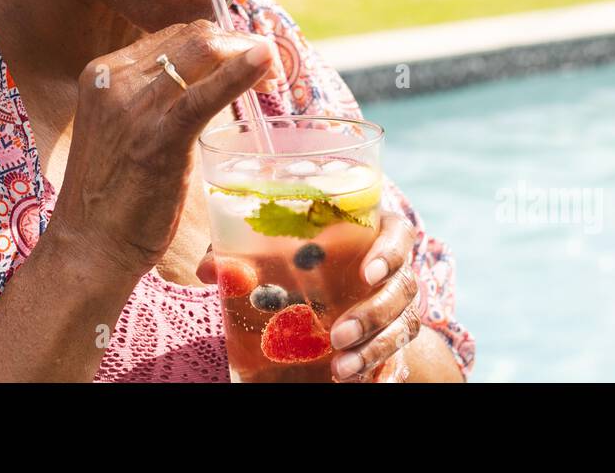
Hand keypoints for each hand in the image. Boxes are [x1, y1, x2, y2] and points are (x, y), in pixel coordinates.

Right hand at [47, 20, 279, 280]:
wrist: (88, 247)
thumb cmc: (112, 197)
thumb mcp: (123, 130)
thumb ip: (152, 100)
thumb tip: (202, 82)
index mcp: (103, 73)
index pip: (172, 37)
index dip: (216, 43)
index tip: (244, 59)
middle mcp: (115, 79)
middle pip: (191, 37)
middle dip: (236, 44)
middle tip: (266, 69)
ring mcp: (133, 106)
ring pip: (202, 53)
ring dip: (245, 55)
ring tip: (272, 76)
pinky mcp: (158, 137)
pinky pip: (205, 95)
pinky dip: (240, 73)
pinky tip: (266, 60)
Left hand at [196, 210, 421, 381]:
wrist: (312, 293)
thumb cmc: (290, 256)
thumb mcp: (265, 253)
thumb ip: (241, 254)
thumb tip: (210, 270)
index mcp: (369, 232)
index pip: (398, 234)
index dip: (390, 252)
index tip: (368, 273)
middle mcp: (390, 268)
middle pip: (404, 285)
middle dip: (374, 313)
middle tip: (337, 335)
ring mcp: (395, 304)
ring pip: (404, 324)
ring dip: (376, 348)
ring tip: (341, 370)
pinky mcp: (392, 337)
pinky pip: (401, 356)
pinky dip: (385, 371)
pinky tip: (361, 383)